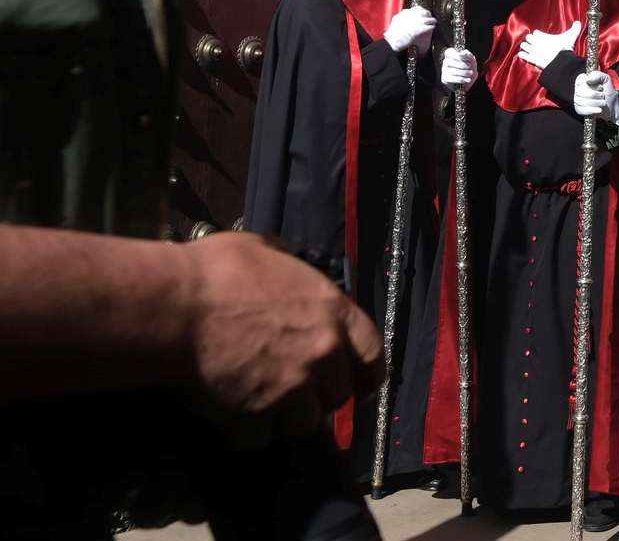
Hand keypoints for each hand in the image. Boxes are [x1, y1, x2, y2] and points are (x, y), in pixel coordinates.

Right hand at [178, 233, 383, 446]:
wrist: (175, 307)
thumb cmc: (219, 271)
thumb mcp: (267, 250)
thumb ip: (289, 265)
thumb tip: (285, 261)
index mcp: (334, 312)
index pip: (374, 356)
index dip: (367, 375)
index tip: (358, 386)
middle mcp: (322, 353)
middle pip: (339, 396)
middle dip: (318, 398)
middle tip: (293, 393)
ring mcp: (291, 387)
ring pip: (304, 423)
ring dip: (286, 420)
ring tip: (262, 407)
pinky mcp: (256, 414)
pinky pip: (261, 438)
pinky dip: (247, 434)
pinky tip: (231, 422)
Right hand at [383, 6, 436, 54]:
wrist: (393, 39)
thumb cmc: (393, 31)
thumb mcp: (396, 19)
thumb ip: (402, 15)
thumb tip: (405, 12)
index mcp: (406, 13)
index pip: (418, 8)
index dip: (422, 11)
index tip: (423, 13)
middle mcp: (412, 16)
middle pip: (425, 12)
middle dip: (428, 15)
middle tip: (430, 17)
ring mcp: (417, 22)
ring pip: (428, 19)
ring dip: (432, 21)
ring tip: (434, 22)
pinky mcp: (419, 30)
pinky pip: (428, 27)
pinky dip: (431, 27)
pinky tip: (433, 27)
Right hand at [440, 48, 477, 89]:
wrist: (467, 79)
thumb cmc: (468, 66)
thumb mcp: (471, 59)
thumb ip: (468, 54)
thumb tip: (461, 54)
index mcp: (450, 54)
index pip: (450, 52)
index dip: (458, 57)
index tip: (466, 60)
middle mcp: (445, 61)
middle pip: (453, 62)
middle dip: (465, 66)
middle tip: (470, 68)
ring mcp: (444, 70)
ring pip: (454, 71)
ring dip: (465, 73)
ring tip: (470, 73)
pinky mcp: (445, 79)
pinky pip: (454, 79)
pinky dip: (462, 79)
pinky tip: (467, 80)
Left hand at [517, 21, 580, 69]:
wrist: (560, 60)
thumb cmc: (563, 48)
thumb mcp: (570, 36)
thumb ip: (574, 29)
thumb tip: (578, 22)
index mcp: (542, 35)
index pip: (535, 32)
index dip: (538, 34)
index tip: (540, 37)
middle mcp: (535, 41)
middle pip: (528, 37)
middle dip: (530, 40)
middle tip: (534, 43)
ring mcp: (532, 50)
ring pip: (523, 45)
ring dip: (526, 47)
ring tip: (529, 49)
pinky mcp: (531, 58)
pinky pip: (522, 55)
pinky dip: (522, 55)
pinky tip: (525, 56)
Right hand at [573, 70, 618, 121]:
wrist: (612, 105)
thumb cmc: (607, 91)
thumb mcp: (606, 80)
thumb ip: (598, 75)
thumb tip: (588, 78)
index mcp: (583, 80)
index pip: (579, 80)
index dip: (591, 84)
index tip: (600, 87)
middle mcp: (578, 89)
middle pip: (580, 91)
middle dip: (594, 94)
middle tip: (602, 95)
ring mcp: (577, 99)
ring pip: (581, 101)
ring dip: (595, 103)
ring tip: (603, 102)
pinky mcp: (578, 109)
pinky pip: (580, 110)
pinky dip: (591, 110)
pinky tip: (599, 110)